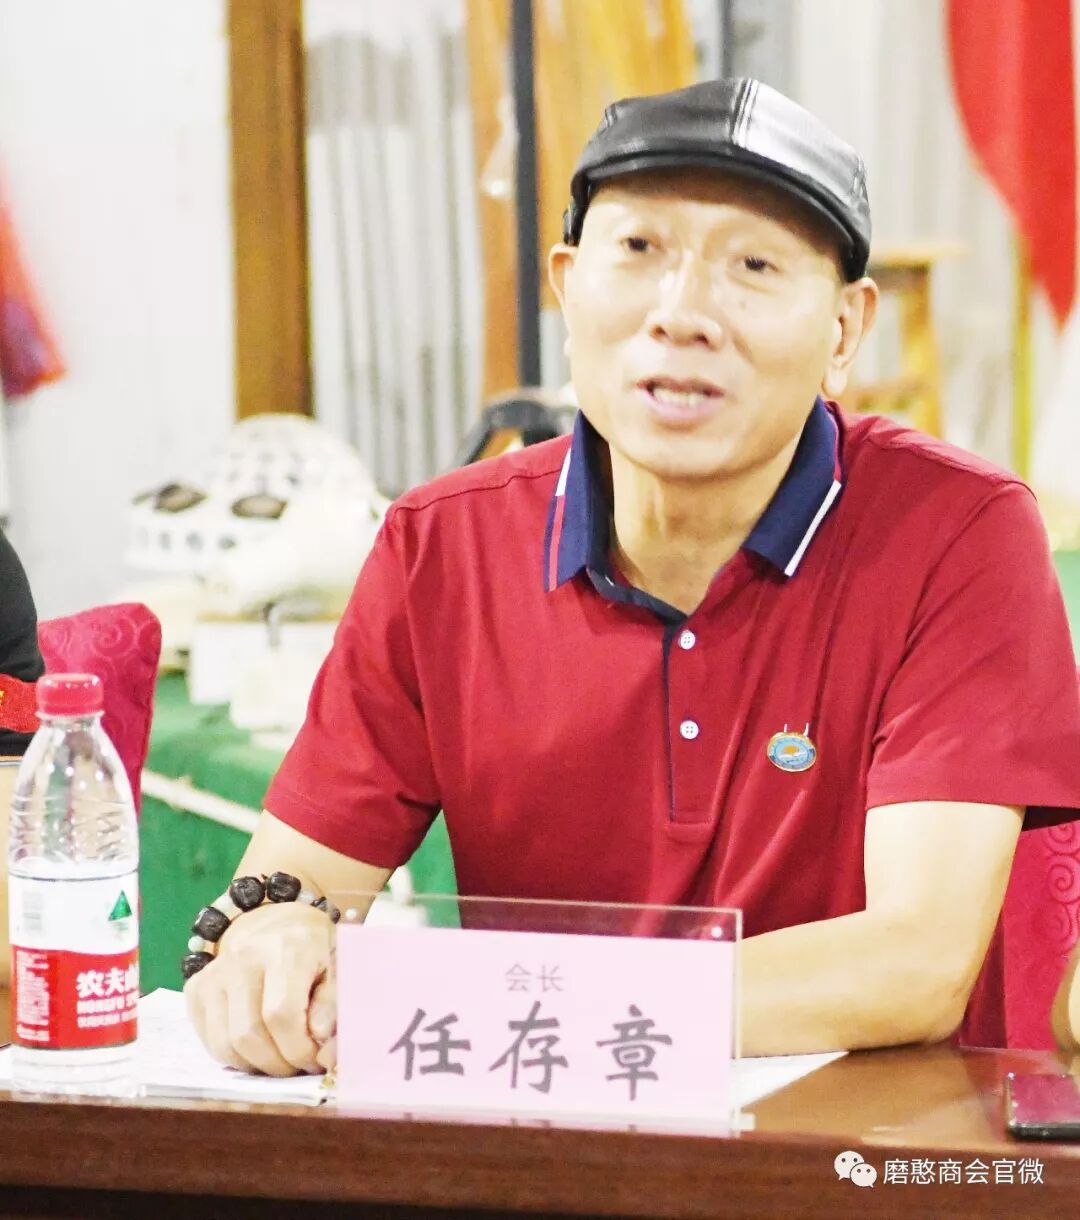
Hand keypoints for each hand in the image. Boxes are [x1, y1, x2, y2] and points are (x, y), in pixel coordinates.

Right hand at [184, 901, 335, 1075]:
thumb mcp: (339, 966)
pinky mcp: (197, 988)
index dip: (299, 1049)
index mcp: (284, 947)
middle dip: (277, 1064)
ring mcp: (214, 972)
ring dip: (255, 1066)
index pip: (281, 1014)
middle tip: (298, 1066)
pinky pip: (210, 1042)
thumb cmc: (315, 948)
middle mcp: (242, 955)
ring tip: (281, 1059)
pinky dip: (235, 1057)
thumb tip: (320, 1039)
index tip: (315, 1059)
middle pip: (249, 1034)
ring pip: (225, 1045)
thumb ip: (334, 1002)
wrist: (277, 923)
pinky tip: (259, 1047)